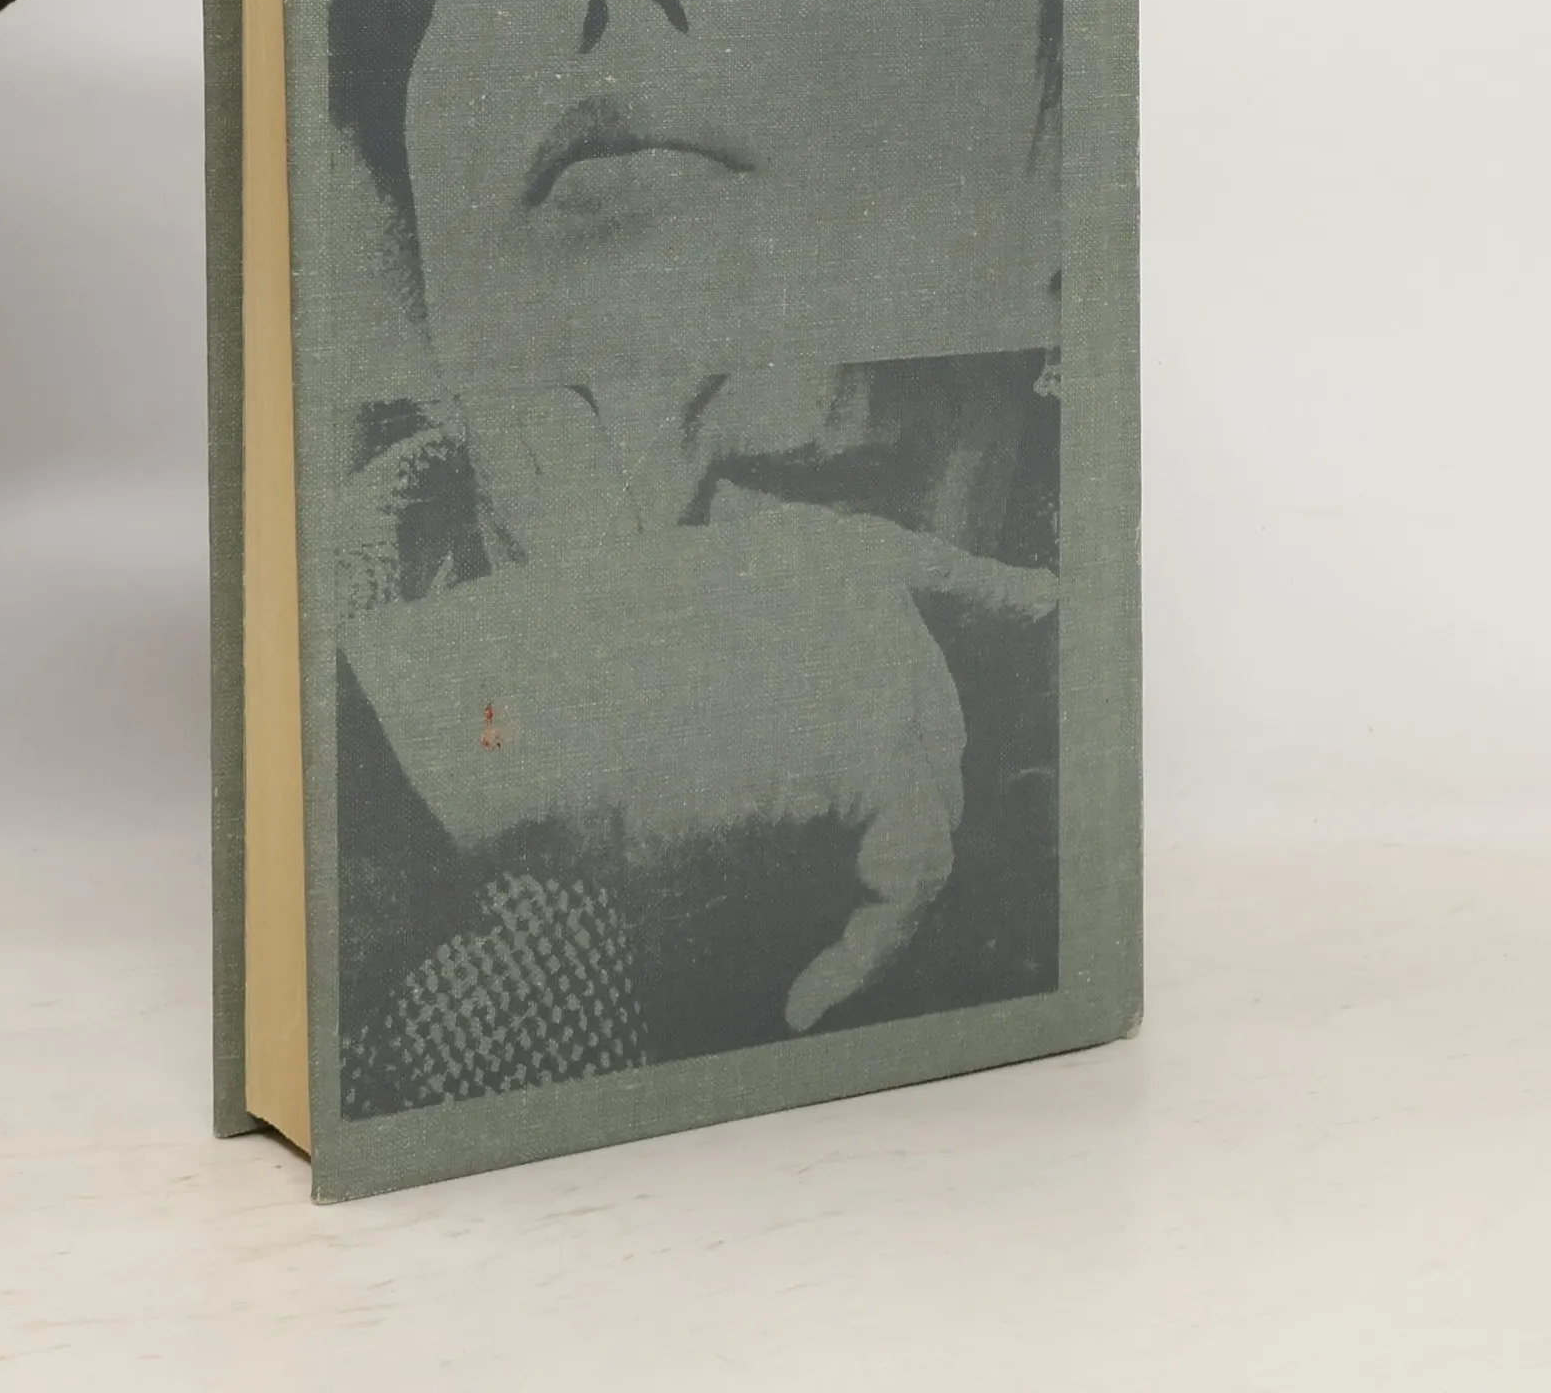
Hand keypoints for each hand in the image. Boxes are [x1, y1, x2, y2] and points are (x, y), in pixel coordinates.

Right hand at [342, 384, 1058, 1030]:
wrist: (513, 709)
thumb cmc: (548, 689)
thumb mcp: (670, 636)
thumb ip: (762, 660)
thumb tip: (810, 746)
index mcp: (816, 552)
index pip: (925, 569)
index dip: (984, 589)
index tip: (1038, 599)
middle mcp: (871, 597)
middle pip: (928, 724)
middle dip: (889, 808)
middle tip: (833, 884)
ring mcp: (884, 667)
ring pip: (927, 803)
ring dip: (873, 884)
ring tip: (805, 951)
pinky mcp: (878, 756)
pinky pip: (912, 874)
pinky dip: (867, 947)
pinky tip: (811, 997)